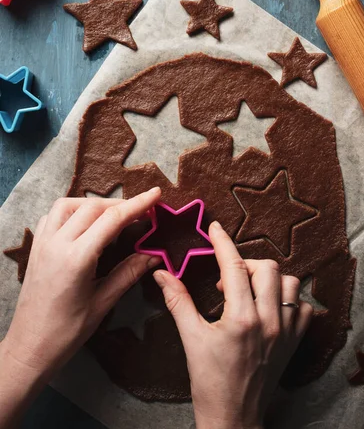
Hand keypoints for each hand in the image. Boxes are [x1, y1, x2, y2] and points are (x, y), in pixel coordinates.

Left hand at [0, 188, 160, 427]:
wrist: (29, 347)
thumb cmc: (66, 332)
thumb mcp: (103, 302)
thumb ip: (129, 272)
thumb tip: (155, 254)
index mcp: (76, 258)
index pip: (112, 219)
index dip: (137, 204)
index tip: (156, 194)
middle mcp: (57, 243)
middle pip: (93, 207)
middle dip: (120, 205)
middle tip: (142, 212)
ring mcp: (43, 243)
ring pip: (69, 204)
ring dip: (94, 204)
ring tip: (113, 215)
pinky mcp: (36, 247)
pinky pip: (53, 216)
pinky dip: (72, 211)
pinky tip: (84, 223)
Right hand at [154, 221, 312, 428]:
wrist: (233, 417)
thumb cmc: (209, 381)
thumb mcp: (190, 338)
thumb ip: (177, 301)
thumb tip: (162, 273)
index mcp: (241, 318)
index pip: (234, 266)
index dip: (223, 242)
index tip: (214, 228)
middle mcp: (269, 321)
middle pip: (267, 268)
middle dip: (245, 264)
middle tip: (228, 279)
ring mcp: (286, 332)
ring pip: (290, 284)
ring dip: (269, 280)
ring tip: (251, 291)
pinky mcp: (295, 342)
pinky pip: (304, 308)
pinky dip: (290, 301)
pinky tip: (271, 307)